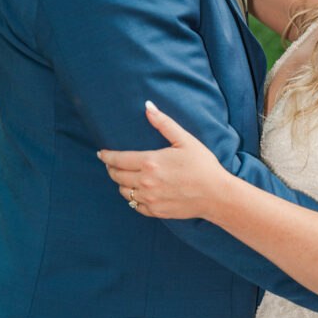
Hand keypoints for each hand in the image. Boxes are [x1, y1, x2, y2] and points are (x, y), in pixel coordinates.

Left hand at [97, 102, 226, 219]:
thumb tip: (148, 106)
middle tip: (111, 165)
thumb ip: (163, 123)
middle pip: (117, 176)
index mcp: (150, 162)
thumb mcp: (184, 140)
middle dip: (111, 169)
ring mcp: (150, 199)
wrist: (216, 195)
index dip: (107, 156)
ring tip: (125, 177)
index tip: (101, 154)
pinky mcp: (156, 211)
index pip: (118, 160)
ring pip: (124, 192)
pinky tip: (137, 193)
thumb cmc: (202, 165)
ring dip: (121, 183)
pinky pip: (135, 206)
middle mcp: (145, 182)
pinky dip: (133, 199)